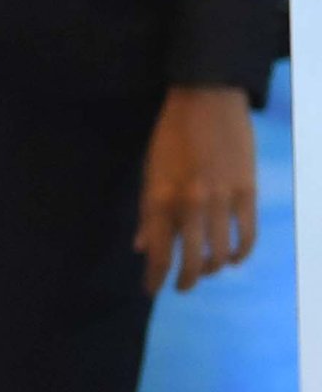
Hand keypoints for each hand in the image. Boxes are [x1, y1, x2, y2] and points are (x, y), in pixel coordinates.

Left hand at [138, 84, 261, 293]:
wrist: (207, 100)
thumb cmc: (170, 136)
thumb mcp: (149, 172)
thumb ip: (148, 213)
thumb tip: (142, 247)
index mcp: (160, 199)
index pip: (158, 252)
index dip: (155, 277)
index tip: (151, 290)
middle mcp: (190, 204)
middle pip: (192, 260)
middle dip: (186, 280)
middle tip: (181, 286)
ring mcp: (222, 200)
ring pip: (222, 253)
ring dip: (213, 268)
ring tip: (206, 271)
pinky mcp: (247, 192)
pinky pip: (248, 234)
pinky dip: (242, 252)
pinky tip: (235, 259)